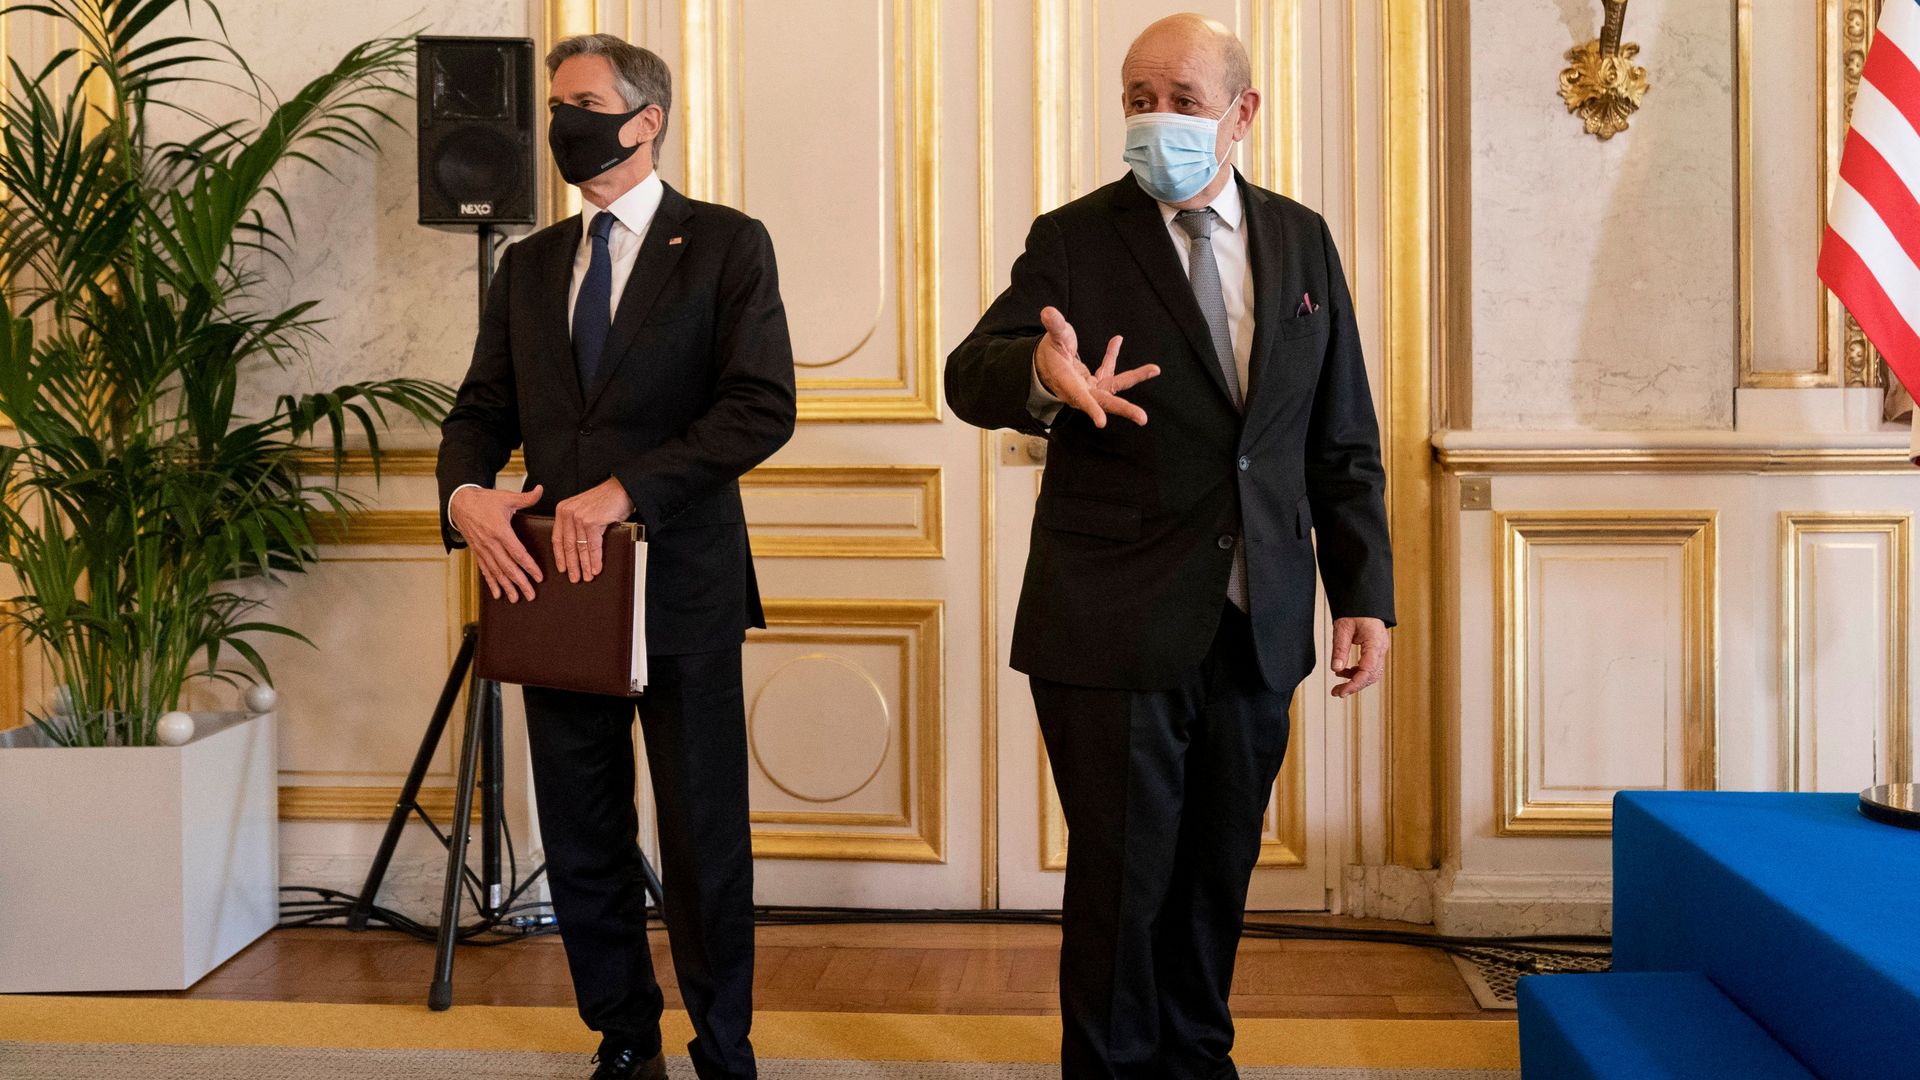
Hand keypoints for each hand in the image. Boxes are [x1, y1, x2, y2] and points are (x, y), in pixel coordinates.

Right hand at [451, 484, 544, 602]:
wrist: (460, 503)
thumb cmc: (485, 500)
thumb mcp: (506, 497)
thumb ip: (526, 497)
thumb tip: (541, 489)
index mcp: (500, 531)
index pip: (517, 553)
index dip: (528, 566)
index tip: (539, 577)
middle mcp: (490, 543)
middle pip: (508, 567)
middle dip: (520, 582)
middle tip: (531, 595)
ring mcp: (482, 549)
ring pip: (496, 572)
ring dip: (506, 586)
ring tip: (517, 599)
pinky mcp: (477, 552)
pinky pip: (485, 570)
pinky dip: (491, 583)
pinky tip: (497, 594)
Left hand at [551, 477, 636, 583]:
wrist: (622, 489)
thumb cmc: (606, 500)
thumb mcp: (585, 510)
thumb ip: (576, 525)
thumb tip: (577, 549)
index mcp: (563, 510)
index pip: (557, 538)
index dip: (560, 556)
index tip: (562, 568)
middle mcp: (568, 513)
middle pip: (568, 546)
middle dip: (572, 565)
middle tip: (574, 578)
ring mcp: (579, 517)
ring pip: (580, 548)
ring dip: (584, 565)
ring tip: (587, 577)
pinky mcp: (591, 522)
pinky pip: (593, 546)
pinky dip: (595, 560)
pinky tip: (596, 569)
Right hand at [1035, 306, 1160, 426]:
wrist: (1045, 365)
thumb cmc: (1048, 353)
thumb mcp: (1052, 338)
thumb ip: (1054, 326)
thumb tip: (1047, 312)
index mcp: (1066, 382)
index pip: (1079, 397)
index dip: (1091, 408)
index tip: (1101, 422)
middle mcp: (1080, 390)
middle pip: (1103, 401)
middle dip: (1124, 409)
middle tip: (1142, 418)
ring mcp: (1090, 387)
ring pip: (1113, 387)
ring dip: (1134, 378)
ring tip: (1154, 369)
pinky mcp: (1096, 383)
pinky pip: (1109, 371)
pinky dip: (1112, 356)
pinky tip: (1116, 340)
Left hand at [1330, 617, 1388, 697]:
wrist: (1363, 600)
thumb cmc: (1355, 610)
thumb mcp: (1342, 628)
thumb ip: (1339, 648)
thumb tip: (1335, 668)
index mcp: (1375, 642)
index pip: (1367, 670)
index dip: (1354, 683)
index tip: (1341, 691)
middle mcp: (1381, 648)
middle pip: (1371, 675)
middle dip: (1354, 686)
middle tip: (1337, 692)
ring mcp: (1379, 649)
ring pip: (1371, 673)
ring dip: (1355, 680)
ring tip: (1338, 684)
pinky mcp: (1375, 650)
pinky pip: (1369, 667)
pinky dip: (1357, 672)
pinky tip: (1343, 671)